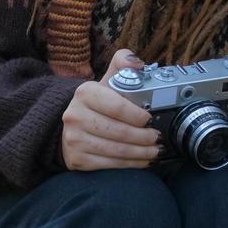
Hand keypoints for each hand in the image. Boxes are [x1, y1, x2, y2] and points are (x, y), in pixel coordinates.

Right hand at [60, 48, 160, 170]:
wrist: (70, 125)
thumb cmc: (97, 103)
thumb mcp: (107, 79)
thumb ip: (123, 63)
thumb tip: (138, 64)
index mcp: (85, 93)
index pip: (118, 106)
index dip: (138, 115)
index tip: (150, 119)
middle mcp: (75, 116)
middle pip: (119, 132)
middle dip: (144, 137)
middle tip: (157, 138)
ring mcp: (73, 139)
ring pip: (116, 150)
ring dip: (140, 153)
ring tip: (154, 151)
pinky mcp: (76, 159)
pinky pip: (109, 165)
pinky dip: (129, 164)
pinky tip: (141, 161)